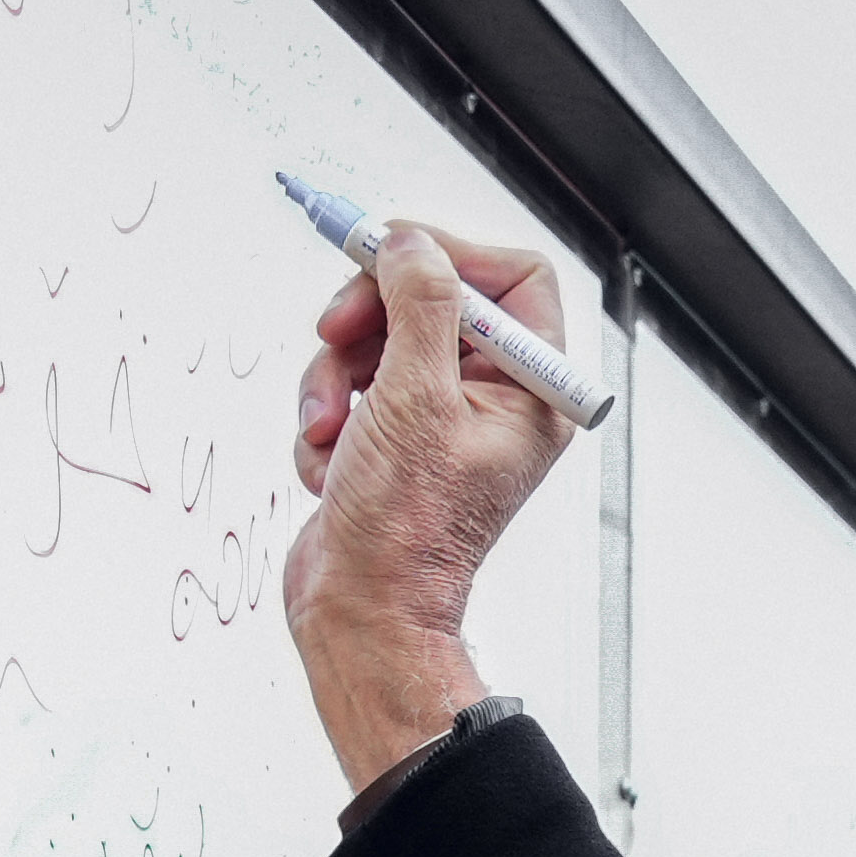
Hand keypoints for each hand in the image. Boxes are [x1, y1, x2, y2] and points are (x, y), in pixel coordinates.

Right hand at [284, 219, 580, 792]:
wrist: (362, 615)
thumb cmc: (405, 531)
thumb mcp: (415, 395)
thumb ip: (420, 303)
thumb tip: (411, 241)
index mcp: (528, 389)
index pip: (512, 277)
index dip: (449, 255)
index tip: (393, 256)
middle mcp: (491, 401)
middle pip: (430, 299)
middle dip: (371, 316)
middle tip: (334, 333)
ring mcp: (438, 421)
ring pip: (377, 342)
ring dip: (334, 378)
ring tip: (328, 429)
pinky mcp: (389, 441)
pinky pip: (350, 390)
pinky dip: (327, 421)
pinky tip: (328, 464)